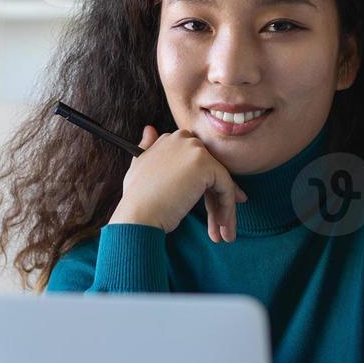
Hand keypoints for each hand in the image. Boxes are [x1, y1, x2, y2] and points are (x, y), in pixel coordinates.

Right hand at [108, 125, 247, 242]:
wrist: (138, 213)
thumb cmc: (136, 198)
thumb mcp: (138, 166)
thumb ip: (147, 148)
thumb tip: (150, 129)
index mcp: (169, 139)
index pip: (196, 160)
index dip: (202, 184)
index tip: (208, 205)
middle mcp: (183, 139)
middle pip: (211, 170)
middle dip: (216, 198)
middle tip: (218, 224)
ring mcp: (195, 150)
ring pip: (221, 180)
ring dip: (224, 208)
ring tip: (224, 233)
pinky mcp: (206, 165)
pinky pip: (226, 187)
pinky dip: (227, 208)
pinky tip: (223, 226)